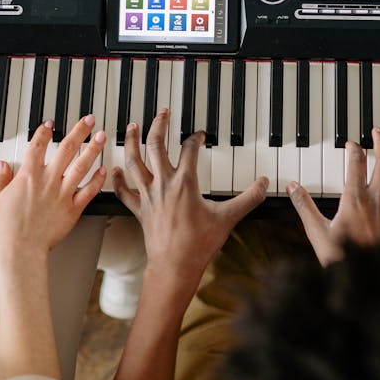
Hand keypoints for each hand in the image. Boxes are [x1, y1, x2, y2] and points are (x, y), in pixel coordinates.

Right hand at [0, 115, 106, 264]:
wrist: (20, 250)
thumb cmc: (5, 228)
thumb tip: (1, 166)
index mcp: (28, 176)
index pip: (38, 146)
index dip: (44, 132)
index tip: (50, 124)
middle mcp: (48, 181)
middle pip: (67, 149)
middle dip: (80, 131)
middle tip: (89, 120)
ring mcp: (63, 194)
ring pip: (82, 166)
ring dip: (93, 149)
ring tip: (102, 137)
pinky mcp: (72, 210)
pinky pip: (88, 192)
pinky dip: (97, 180)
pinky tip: (103, 171)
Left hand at [111, 108, 267, 290]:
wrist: (175, 266)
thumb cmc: (199, 244)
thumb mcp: (228, 218)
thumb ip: (249, 198)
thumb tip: (264, 184)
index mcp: (185, 183)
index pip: (189, 149)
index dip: (196, 137)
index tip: (200, 134)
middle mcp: (164, 184)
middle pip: (156, 145)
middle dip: (159, 125)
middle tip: (162, 113)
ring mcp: (149, 196)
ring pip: (135, 162)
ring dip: (132, 142)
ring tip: (132, 127)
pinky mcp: (140, 210)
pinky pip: (125, 192)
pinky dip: (119, 179)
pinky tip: (114, 169)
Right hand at [286, 126, 379, 265]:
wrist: (364, 280)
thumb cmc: (340, 257)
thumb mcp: (316, 231)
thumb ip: (304, 206)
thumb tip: (291, 187)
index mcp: (354, 199)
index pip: (355, 163)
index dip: (354, 149)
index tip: (351, 143)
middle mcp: (376, 201)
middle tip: (379, 132)